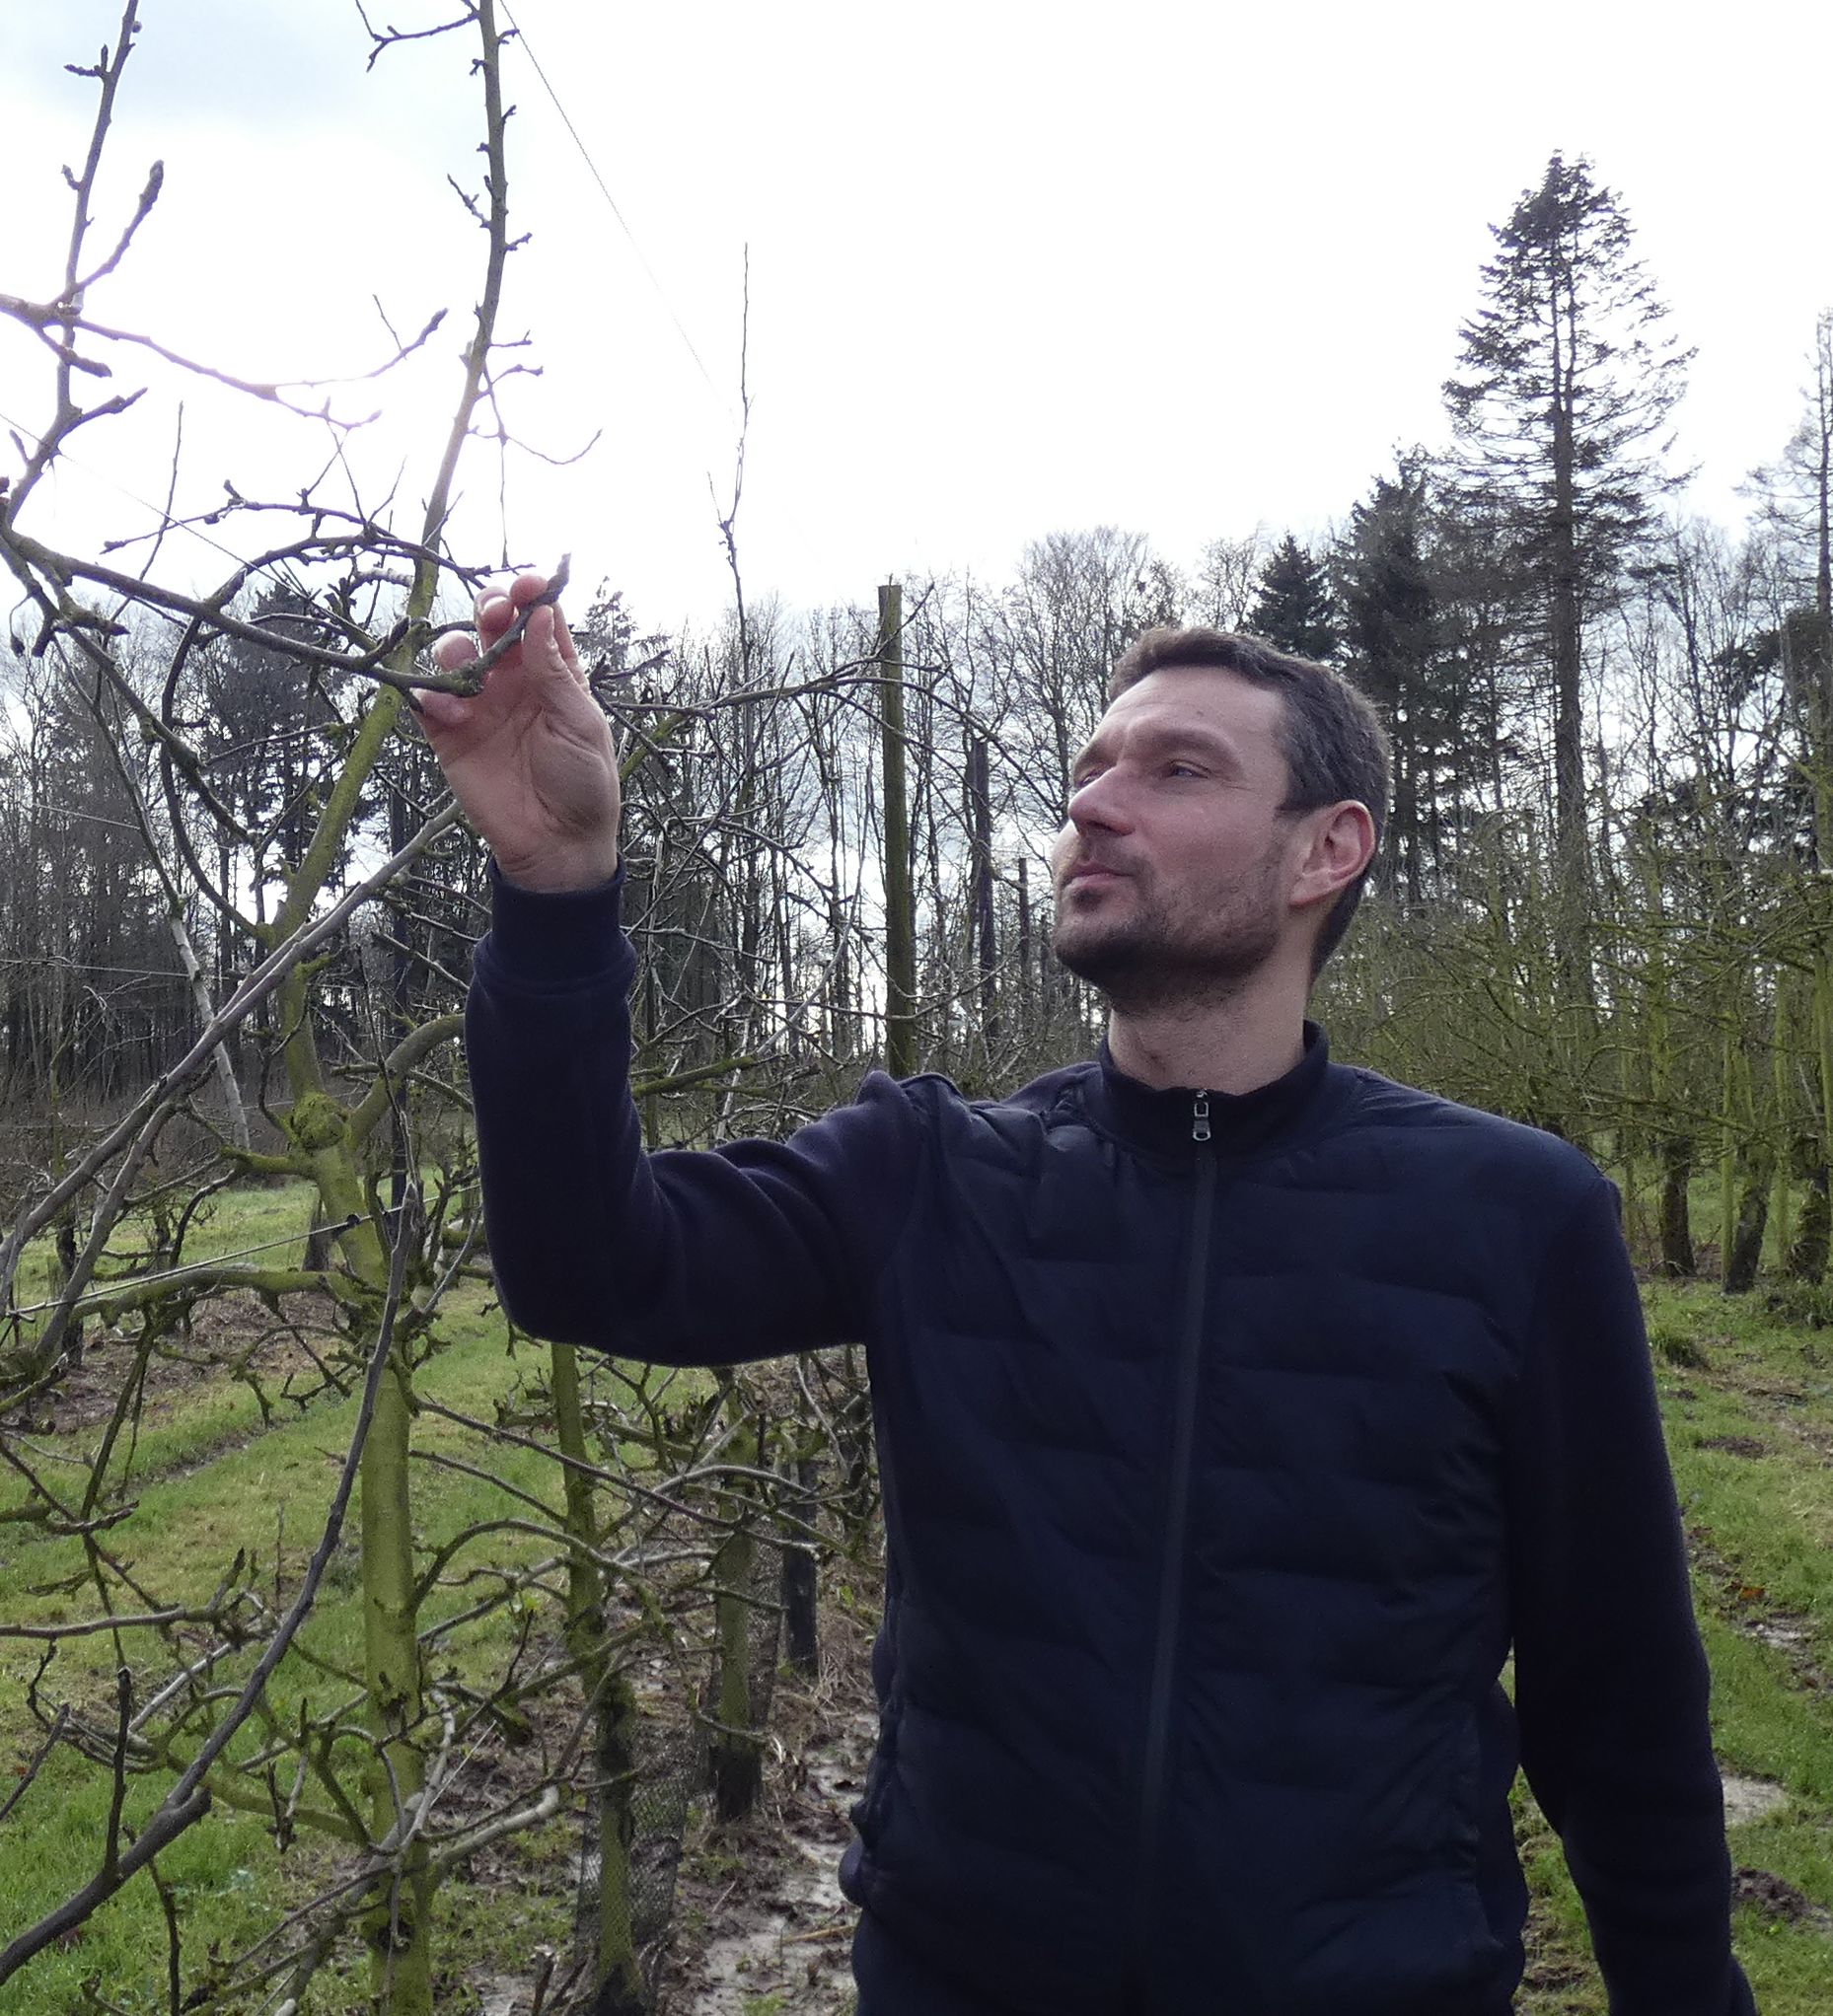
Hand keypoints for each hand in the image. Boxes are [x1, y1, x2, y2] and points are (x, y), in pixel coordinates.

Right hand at [419, 572, 621, 891]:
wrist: (556, 844)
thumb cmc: (583, 784)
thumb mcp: (580, 724)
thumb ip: (555, 672)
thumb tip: (539, 617)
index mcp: (555, 673)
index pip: (538, 619)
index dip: (532, 594)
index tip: (529, 583)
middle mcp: (515, 680)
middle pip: (492, 623)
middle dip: (489, 607)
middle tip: (494, 613)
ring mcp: (480, 704)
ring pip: (454, 652)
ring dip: (456, 649)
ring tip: (469, 675)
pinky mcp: (449, 733)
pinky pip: (426, 697)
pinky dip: (430, 693)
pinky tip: (451, 711)